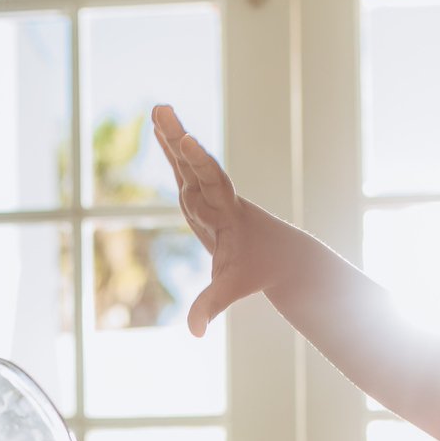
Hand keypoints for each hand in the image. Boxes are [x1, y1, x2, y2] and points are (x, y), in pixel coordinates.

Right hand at [151, 104, 295, 337]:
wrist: (281, 254)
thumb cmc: (257, 270)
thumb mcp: (233, 287)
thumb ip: (211, 305)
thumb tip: (195, 332)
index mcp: (227, 213)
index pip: (211, 184)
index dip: (198, 163)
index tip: (187, 143)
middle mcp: (217, 197)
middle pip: (195, 164)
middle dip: (179, 139)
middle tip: (164, 111)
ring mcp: (209, 194)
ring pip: (187, 161)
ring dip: (171, 135)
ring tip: (158, 107)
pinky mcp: (201, 195)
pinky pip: (184, 168)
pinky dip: (171, 148)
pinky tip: (160, 128)